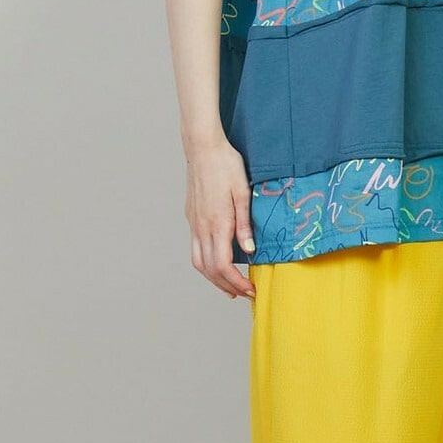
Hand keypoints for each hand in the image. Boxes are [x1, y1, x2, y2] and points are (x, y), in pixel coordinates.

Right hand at [184, 137, 257, 298]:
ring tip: (230, 286)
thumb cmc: (226, 165)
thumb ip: (245, 224)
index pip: (223, 265)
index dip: (236, 283)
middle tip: (244, 293)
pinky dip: (207, 264)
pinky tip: (219, 263)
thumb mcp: (243, 192)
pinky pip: (196, 249)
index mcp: (217, 222)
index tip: (250, 290)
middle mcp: (202, 227)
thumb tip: (250, 251)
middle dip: (227, 286)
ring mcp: (194, 223)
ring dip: (214, 279)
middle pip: (209, 270)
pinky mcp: (191, 217)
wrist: (203, 148)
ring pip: (198, 262)